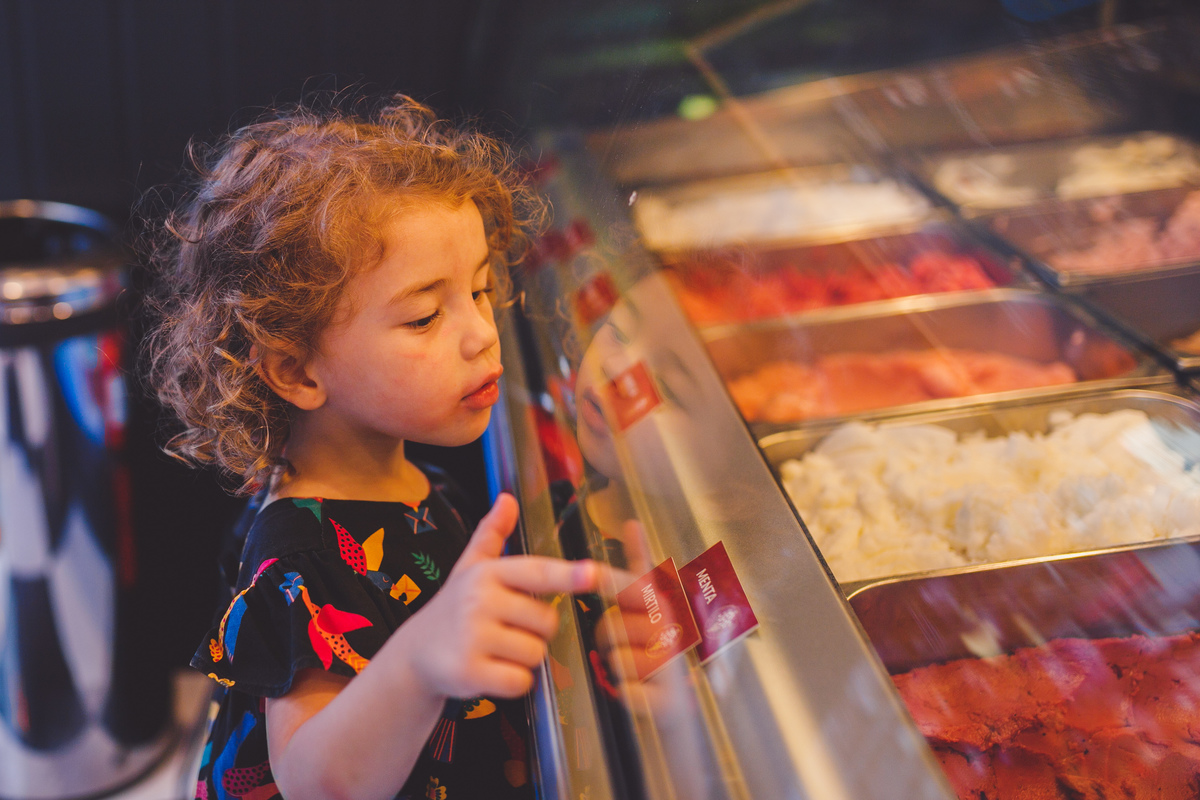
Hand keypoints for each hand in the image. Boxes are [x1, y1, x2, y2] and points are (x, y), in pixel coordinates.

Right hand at [397, 493, 597, 698]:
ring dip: (523, 659)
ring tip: (494, 650)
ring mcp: (472, 637)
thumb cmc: (453, 610)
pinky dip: (512, 682)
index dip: (567, 574)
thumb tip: (507, 498)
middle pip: (547, 622)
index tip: (594, 574)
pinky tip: (489, 671)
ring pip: (536, 654)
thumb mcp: (470, 569)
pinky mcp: (468, 671)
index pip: (536, 572)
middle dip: (535, 631)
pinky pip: (520, 681)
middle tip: (505, 630)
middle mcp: (479, 601)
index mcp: (487, 574)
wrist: (413, 655)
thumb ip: (492, 535)